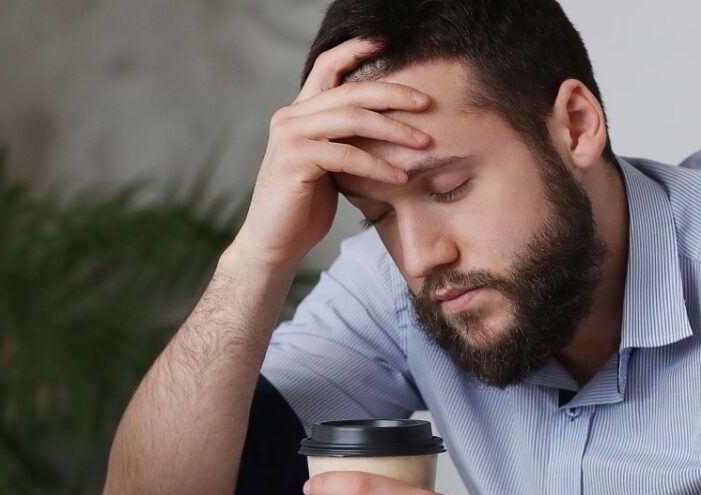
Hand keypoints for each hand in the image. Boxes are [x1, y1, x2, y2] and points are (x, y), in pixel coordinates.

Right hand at [232, 37, 432, 269]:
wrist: (273, 244)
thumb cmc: (304, 207)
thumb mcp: (328, 165)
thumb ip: (345, 139)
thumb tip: (387, 125)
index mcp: (298, 113)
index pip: (326, 67)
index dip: (354, 50)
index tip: (386, 43)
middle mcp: (290, 117)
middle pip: (349, 91)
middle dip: (393, 94)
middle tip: (426, 102)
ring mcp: (289, 136)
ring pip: (351, 118)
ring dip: (393, 129)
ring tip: (423, 142)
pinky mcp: (294, 160)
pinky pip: (346, 155)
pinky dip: (377, 165)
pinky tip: (400, 177)